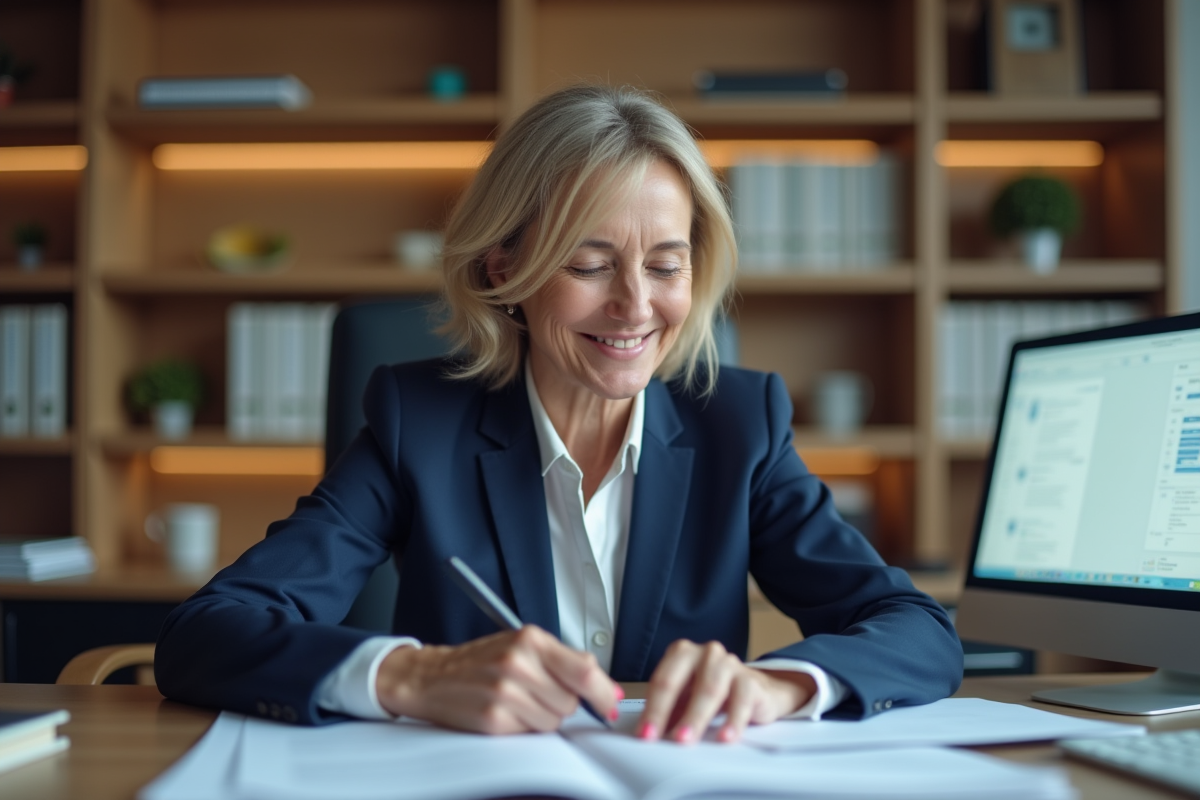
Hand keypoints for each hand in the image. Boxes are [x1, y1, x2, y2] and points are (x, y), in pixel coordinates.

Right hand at [374, 625, 620, 733]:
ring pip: (554, 721)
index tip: (611, 703)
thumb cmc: (481, 661)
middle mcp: (518, 663)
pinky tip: (505, 712)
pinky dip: (523, 727)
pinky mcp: (494, 719)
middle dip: (563, 703)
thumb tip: (603, 685)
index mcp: (530, 639)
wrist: (432, 676)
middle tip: (537, 693)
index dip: (604, 692)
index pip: (584, 670)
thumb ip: (561, 660)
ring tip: (518, 701)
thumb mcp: (520, 645)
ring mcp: (505, 692)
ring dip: (543, 717)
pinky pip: (530, 732)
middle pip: (571, 701)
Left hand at [637, 639, 814, 743]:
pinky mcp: (750, 680)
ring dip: (695, 717)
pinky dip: (732, 722)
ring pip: (708, 690)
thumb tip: (647, 734)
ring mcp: (728, 663)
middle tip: (657, 737)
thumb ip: (667, 712)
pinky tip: (726, 737)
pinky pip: (741, 701)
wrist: (756, 690)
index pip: (660, 681)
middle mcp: (704, 653)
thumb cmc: (713, 693)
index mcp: (681, 653)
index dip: (651, 709)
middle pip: (678, 681)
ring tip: (686, 739)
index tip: (644, 734)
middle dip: (664, 711)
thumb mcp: (685, 700)